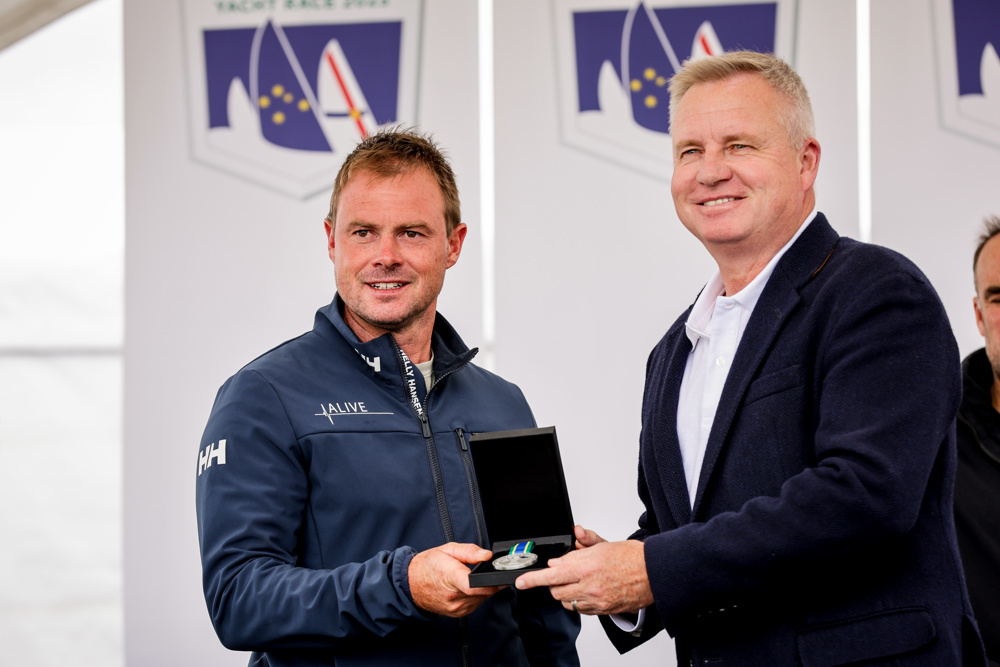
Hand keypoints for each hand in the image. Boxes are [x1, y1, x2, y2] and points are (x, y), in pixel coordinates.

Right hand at [408, 543, 503, 616]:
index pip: (473, 585)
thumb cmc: (428, 565)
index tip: (499, 575)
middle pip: (483, 591)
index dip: (491, 582)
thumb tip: (487, 555)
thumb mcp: (448, 549)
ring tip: (470, 577)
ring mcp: (456, 607)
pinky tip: (467, 587)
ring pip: (482, 598)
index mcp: (449, 576)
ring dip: (483, 588)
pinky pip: (476, 603)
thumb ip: (470, 551)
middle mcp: (453, 596)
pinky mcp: (458, 613)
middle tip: (486, 570)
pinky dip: (477, 595)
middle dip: (490, 581)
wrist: (411, 584)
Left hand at [515, 527, 652, 615]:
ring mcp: (597, 601)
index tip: (521, 582)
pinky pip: (581, 610)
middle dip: (554, 582)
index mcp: (587, 567)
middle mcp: (590, 587)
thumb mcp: (602, 546)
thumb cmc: (632, 557)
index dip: (533, 580)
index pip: (552, 575)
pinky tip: (589, 590)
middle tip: (565, 572)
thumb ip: (578, 550)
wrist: (654, 573)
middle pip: (556, 591)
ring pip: (567, 602)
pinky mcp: (603, 611)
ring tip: (580, 580)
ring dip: (566, 592)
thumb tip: (561, 556)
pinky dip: (579, 600)